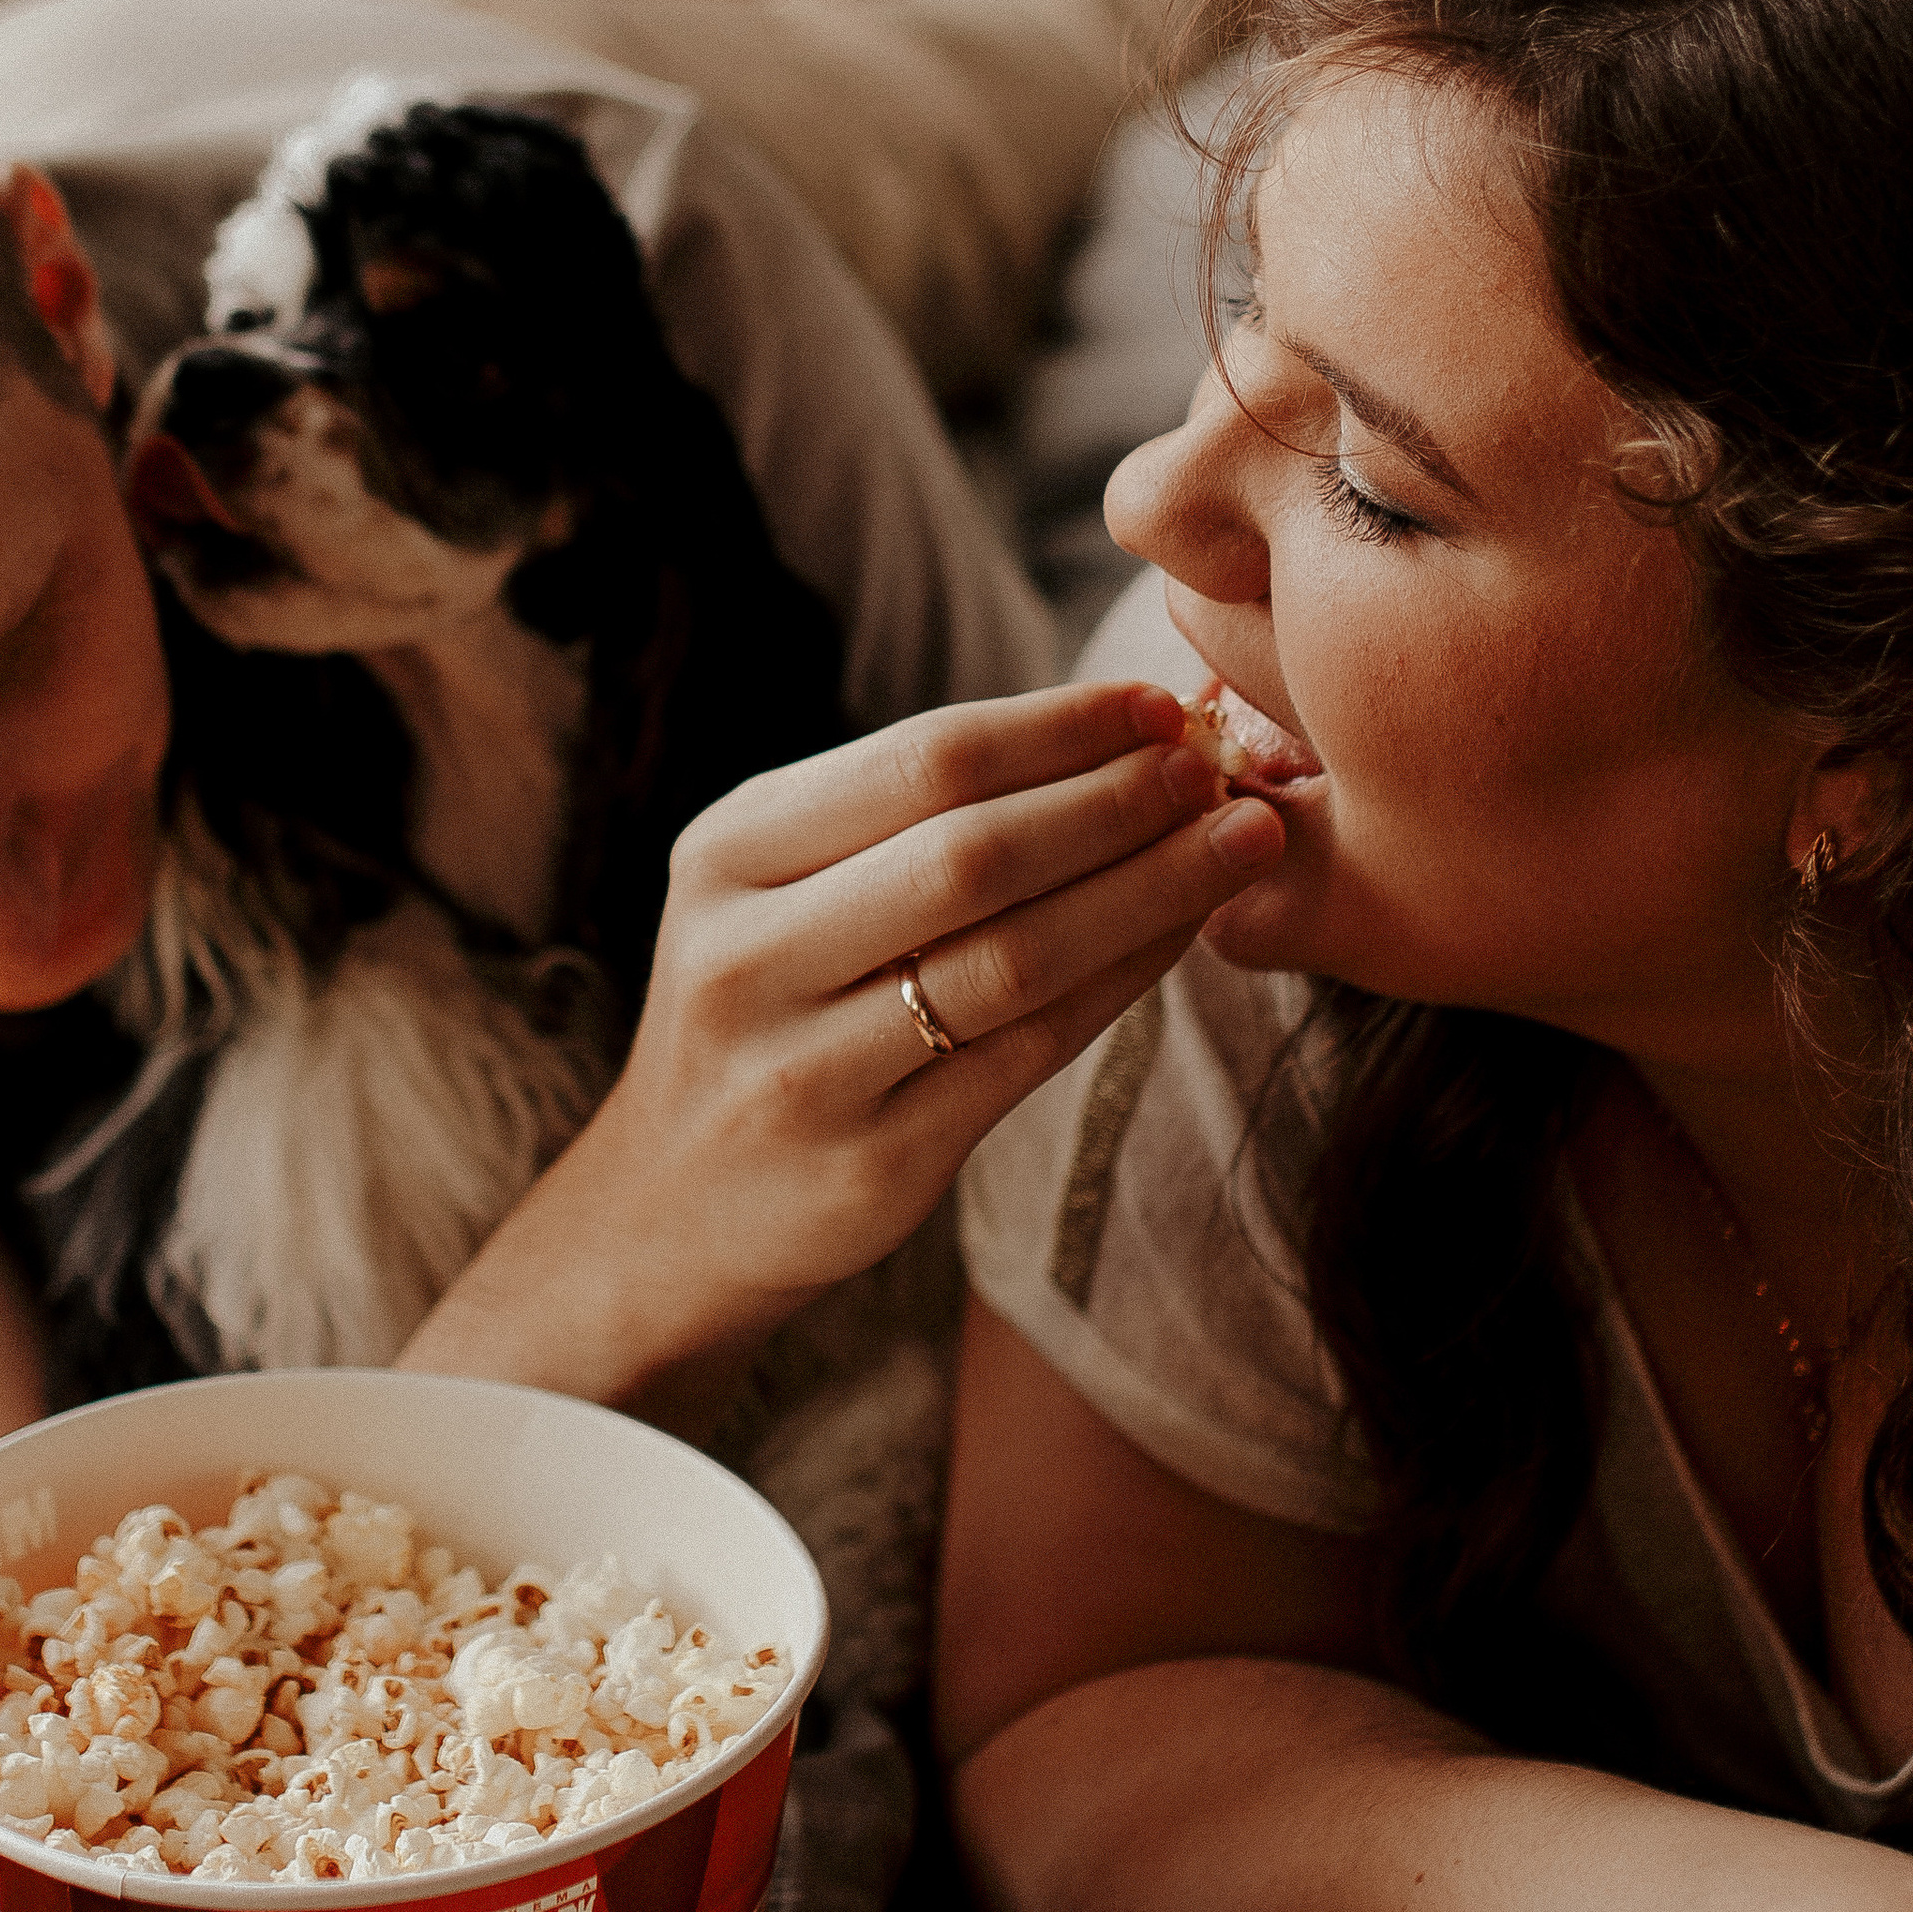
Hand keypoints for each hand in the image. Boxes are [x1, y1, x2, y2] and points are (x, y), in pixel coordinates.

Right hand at [406, 685, 1278, 1398]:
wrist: (672, 1206)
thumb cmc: (767, 1007)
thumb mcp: (779, 888)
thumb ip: (906, 813)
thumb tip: (1118, 727)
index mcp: (728, 852)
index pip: (921, 760)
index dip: (1059, 728)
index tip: (1160, 705)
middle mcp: (748, 956)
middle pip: (971, 853)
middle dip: (1117, 802)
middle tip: (1221, 769)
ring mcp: (803, 1069)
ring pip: (1012, 958)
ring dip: (1147, 891)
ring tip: (1240, 843)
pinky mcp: (869, 1165)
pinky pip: (1026, 1055)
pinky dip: (1120, 983)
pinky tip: (1180, 937)